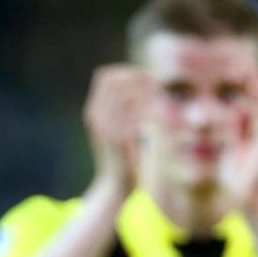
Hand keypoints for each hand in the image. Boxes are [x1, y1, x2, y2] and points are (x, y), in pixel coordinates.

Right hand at [84, 64, 154, 194]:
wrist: (116, 184)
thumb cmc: (122, 155)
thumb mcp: (117, 127)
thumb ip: (121, 107)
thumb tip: (138, 83)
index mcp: (93, 111)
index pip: (105, 76)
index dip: (127, 72)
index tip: (147, 77)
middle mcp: (96, 117)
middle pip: (116, 81)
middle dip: (139, 79)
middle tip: (158, 86)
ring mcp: (105, 128)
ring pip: (128, 96)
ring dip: (148, 94)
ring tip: (163, 99)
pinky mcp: (118, 140)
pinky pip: (136, 115)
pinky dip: (152, 111)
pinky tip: (163, 114)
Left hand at [218, 64, 257, 213]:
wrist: (248, 203)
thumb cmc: (237, 176)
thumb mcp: (232, 145)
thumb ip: (234, 126)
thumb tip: (232, 105)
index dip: (249, 82)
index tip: (232, 67)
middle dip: (253, 77)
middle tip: (236, 60)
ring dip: (256, 84)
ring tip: (241, 69)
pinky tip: (247, 88)